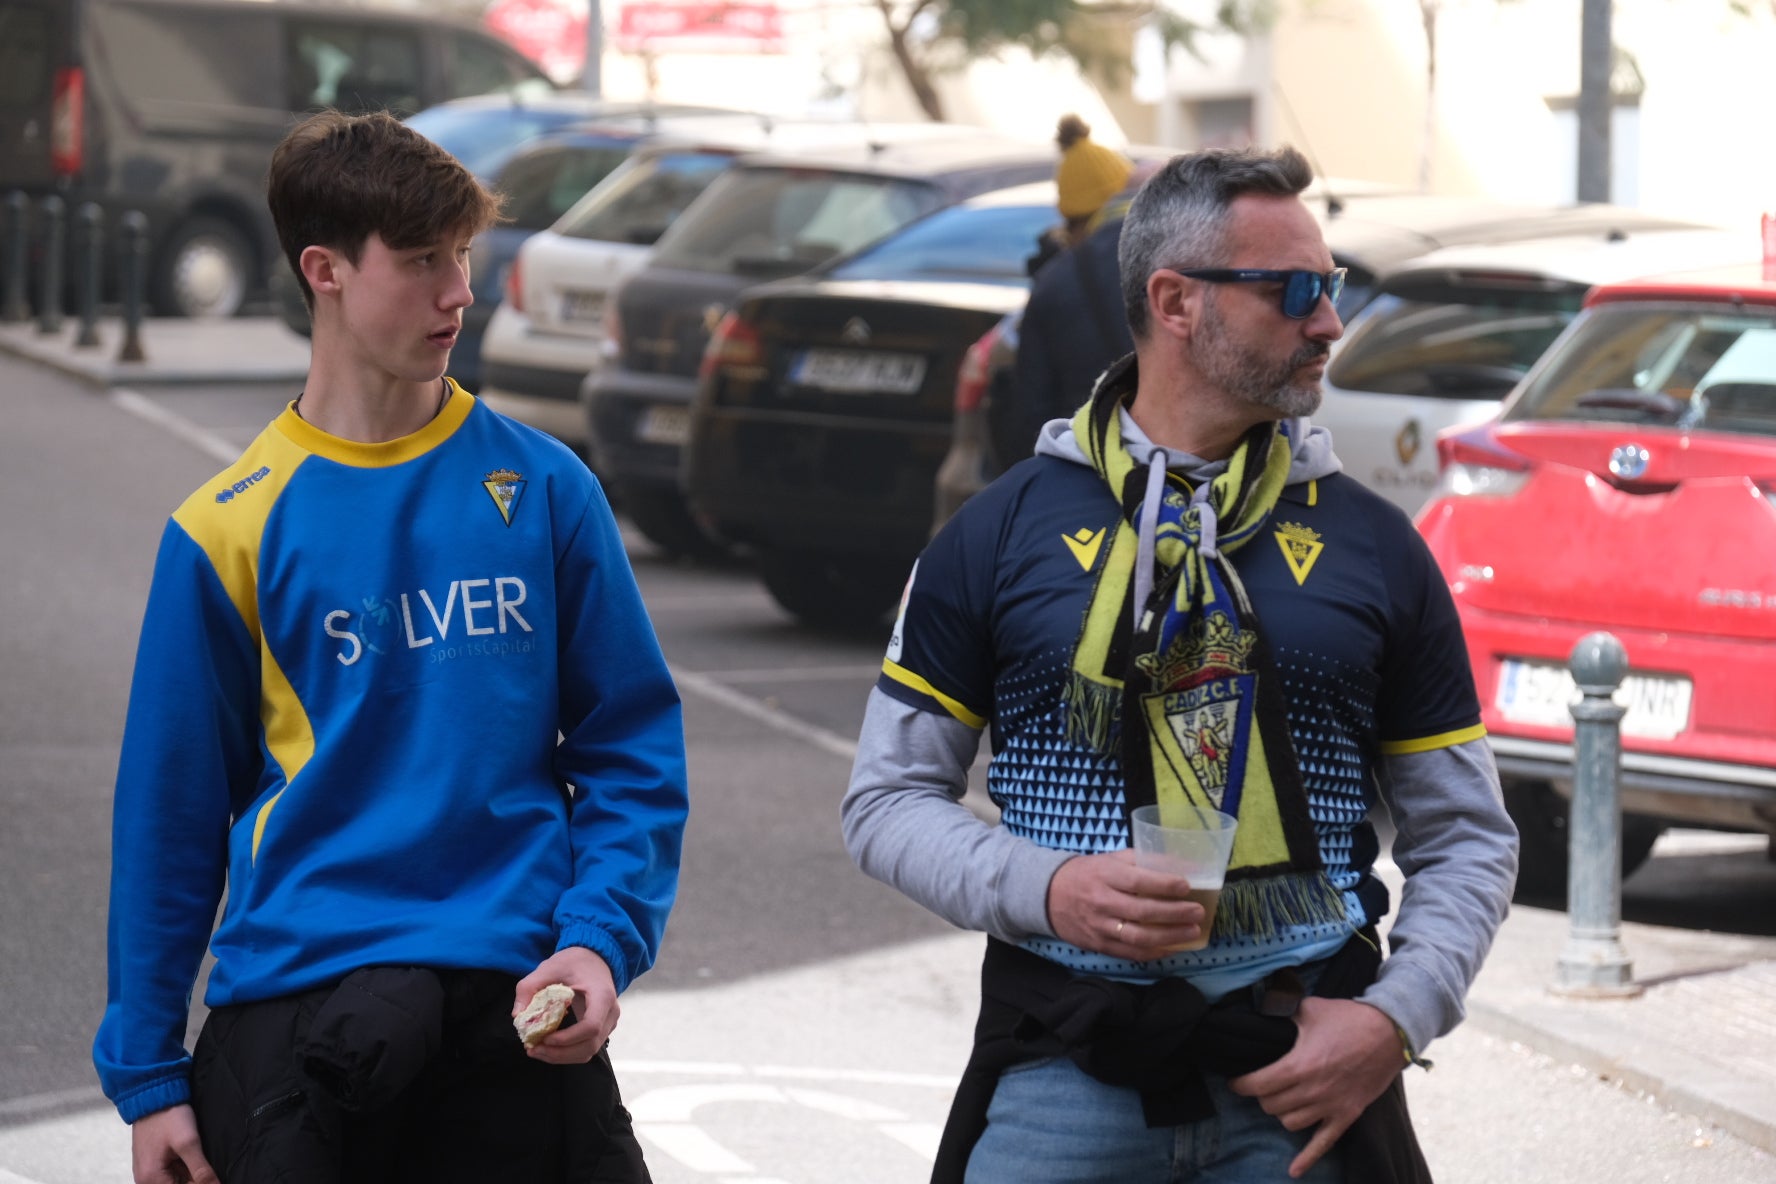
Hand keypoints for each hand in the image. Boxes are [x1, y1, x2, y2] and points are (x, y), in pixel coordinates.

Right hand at [131, 1104, 216, 1183]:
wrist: (153, 1095)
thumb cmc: (167, 1116)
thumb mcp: (188, 1142)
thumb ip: (200, 1169)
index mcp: (151, 1179)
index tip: (213, 1174)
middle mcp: (146, 1180)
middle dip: (196, 1178)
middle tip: (203, 1159)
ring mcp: (148, 1171)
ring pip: (178, 1180)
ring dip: (191, 1172)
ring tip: (195, 1154)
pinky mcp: (153, 1162)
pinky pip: (173, 1172)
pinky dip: (185, 1166)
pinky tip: (192, 1154)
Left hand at [514, 946, 619, 1064]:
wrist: (594, 958)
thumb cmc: (573, 962)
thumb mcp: (548, 968)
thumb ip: (529, 988)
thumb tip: (517, 1016)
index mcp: (602, 995)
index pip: (591, 1026)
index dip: (568, 1038)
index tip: (545, 1037)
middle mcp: (610, 1012)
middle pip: (590, 1045)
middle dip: (560, 1053)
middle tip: (533, 1049)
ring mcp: (609, 1023)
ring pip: (588, 1051)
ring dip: (562, 1057)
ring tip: (536, 1051)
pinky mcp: (602, 1029)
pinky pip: (587, 1048)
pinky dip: (567, 1053)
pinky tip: (547, 1048)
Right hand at [1046, 850, 1205, 960]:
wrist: (1047, 895)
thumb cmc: (1085, 873)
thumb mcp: (1108, 859)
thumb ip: (1140, 860)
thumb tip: (1178, 863)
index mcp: (1104, 876)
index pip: (1137, 881)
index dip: (1164, 885)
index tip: (1186, 885)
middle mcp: (1101, 902)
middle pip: (1142, 912)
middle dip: (1175, 913)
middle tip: (1198, 912)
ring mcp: (1099, 927)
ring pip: (1138, 937)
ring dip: (1170, 936)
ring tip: (1192, 932)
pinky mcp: (1098, 945)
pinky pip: (1129, 953)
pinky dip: (1153, 953)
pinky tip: (1172, 948)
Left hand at [1226, 998, 1403, 1177]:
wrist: (1390, 1033)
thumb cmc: (1349, 1018)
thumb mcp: (1310, 1008)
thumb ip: (1283, 1010)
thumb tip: (1262, 1007)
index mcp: (1299, 1065)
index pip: (1258, 1084)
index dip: (1241, 1085)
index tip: (1235, 1082)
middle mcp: (1312, 1090)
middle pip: (1271, 1106)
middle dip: (1261, 1096)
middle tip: (1261, 1086)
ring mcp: (1330, 1106)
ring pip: (1290, 1123)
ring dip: (1281, 1113)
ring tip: (1280, 1101)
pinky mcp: (1347, 1115)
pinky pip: (1324, 1143)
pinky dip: (1307, 1158)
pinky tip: (1294, 1171)